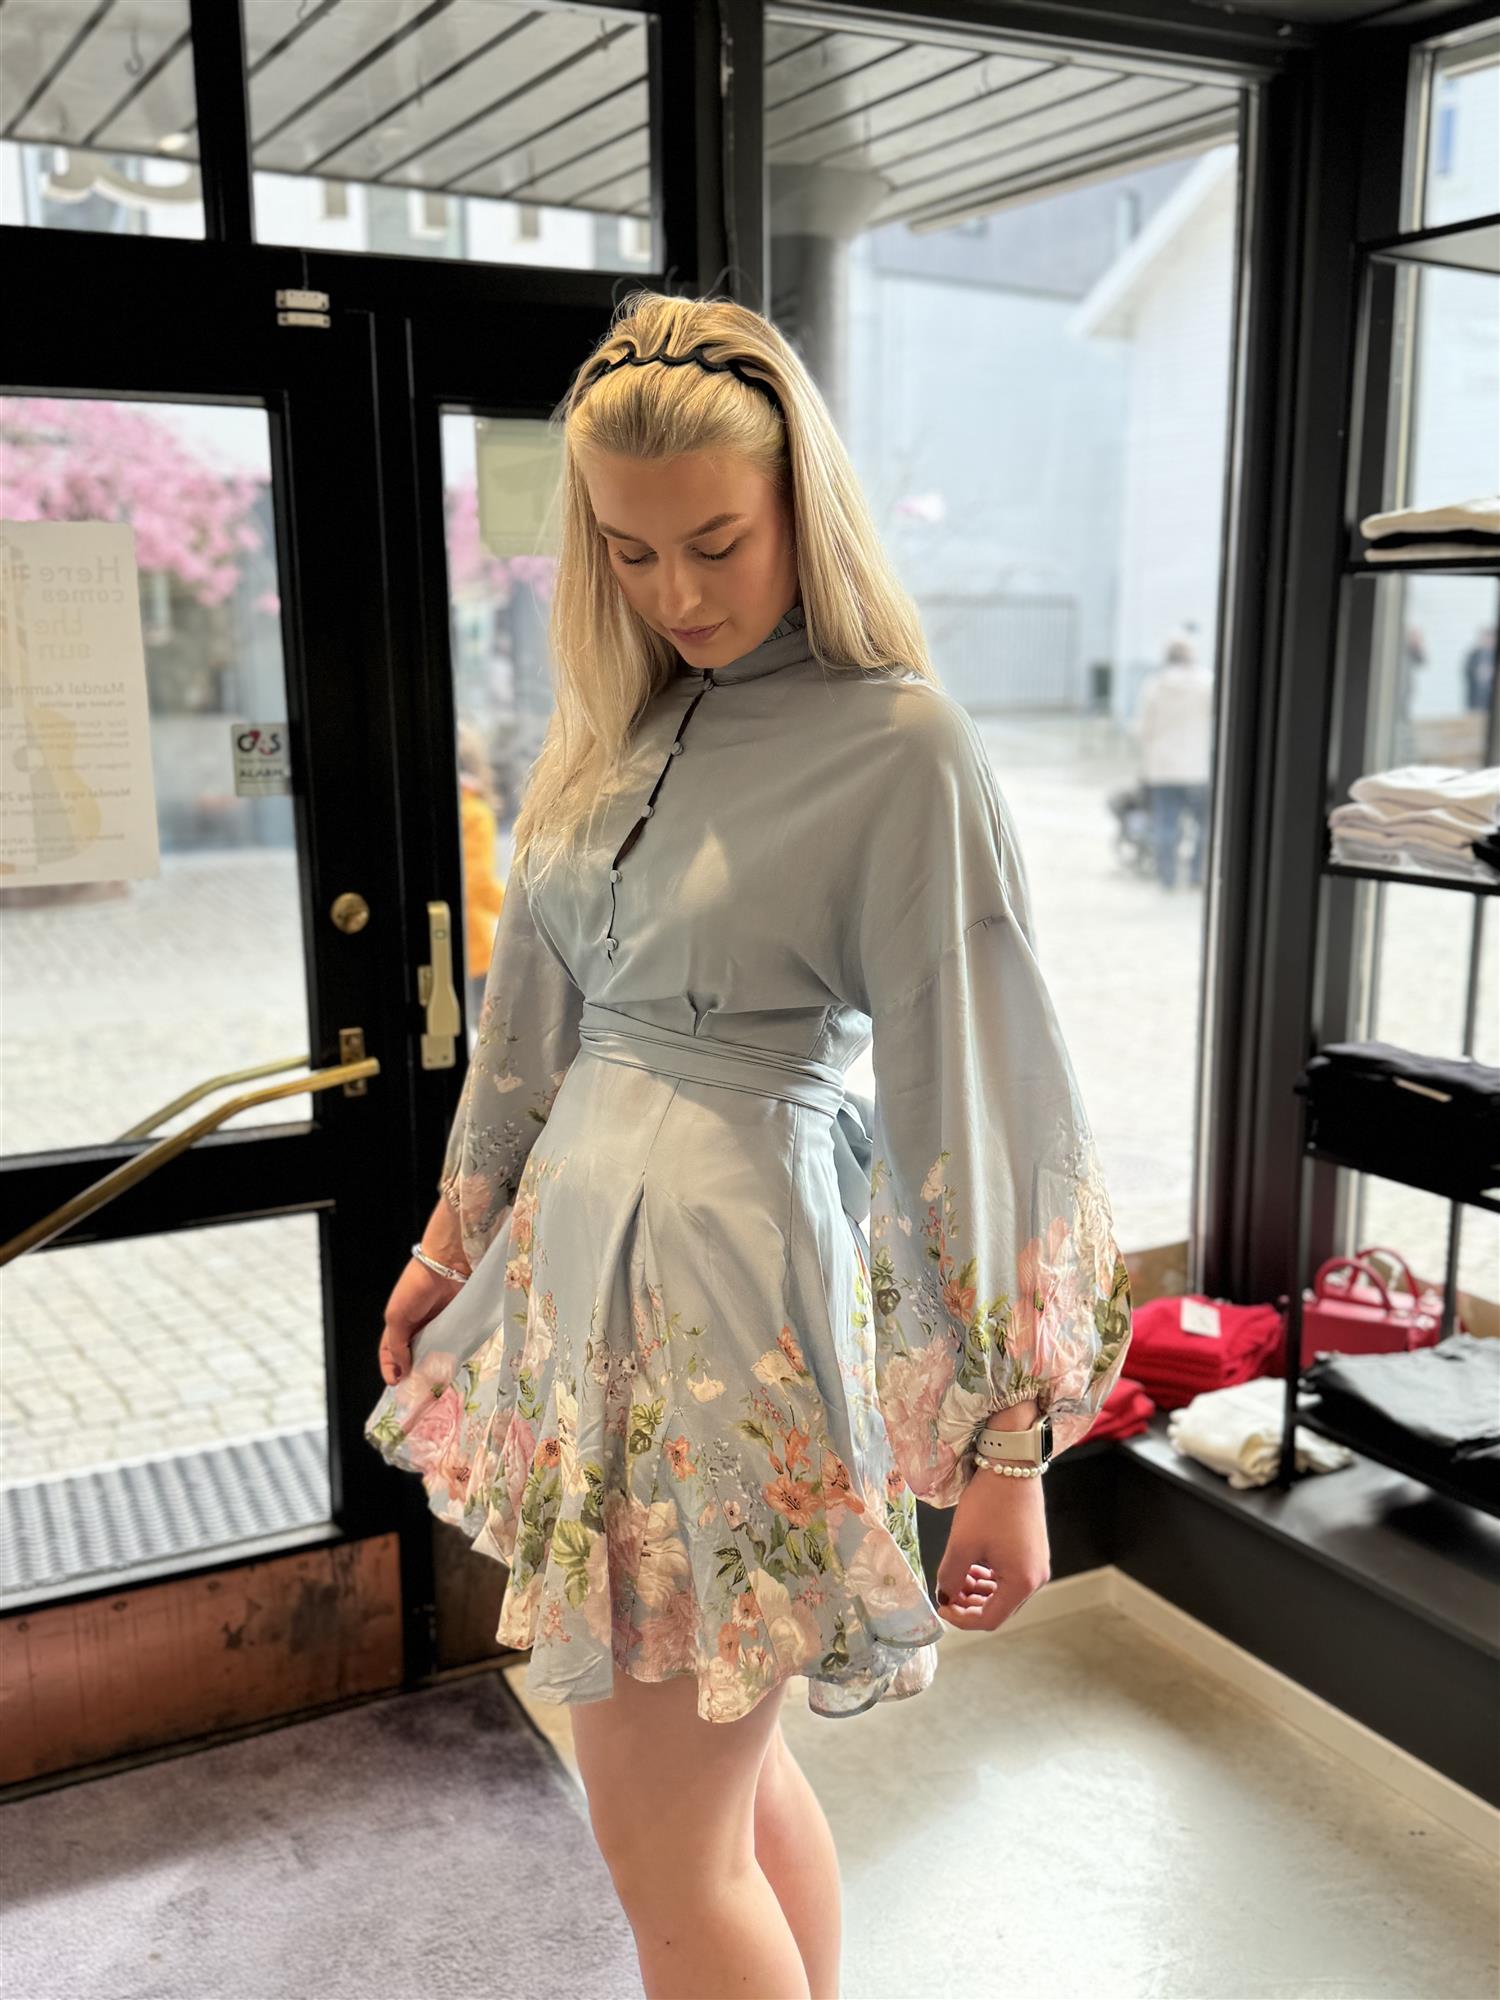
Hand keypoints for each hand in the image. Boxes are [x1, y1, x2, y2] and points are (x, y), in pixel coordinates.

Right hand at [377, 1248, 467, 1387]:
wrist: (445, 1266)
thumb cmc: (415, 1288)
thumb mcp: (397, 1317)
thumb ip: (397, 1345)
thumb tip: (403, 1369)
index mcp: (397, 1325)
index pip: (390, 1354)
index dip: (390, 1369)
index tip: (395, 1385)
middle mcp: (416, 1328)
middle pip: (412, 1357)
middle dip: (414, 1374)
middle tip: (417, 1392)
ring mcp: (436, 1327)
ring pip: (432, 1354)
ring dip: (432, 1369)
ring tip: (434, 1385)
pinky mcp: (453, 1325)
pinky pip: (449, 1346)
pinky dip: (447, 1358)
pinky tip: (449, 1369)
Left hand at [934, 1409, 1050, 1631]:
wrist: (1012, 1465)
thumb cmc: (989, 1505)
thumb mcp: (962, 1544)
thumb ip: (949, 1577)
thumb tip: (944, 1596)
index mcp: (1022, 1582)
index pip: (990, 1619)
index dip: (962, 1619)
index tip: (941, 1607)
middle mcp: (1036, 1578)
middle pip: (999, 1608)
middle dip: (969, 1604)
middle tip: (946, 1592)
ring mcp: (1037, 1563)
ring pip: (1004, 1592)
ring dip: (978, 1590)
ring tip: (956, 1575)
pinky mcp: (1033, 1550)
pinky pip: (1010, 1575)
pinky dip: (990, 1576)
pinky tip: (972, 1564)